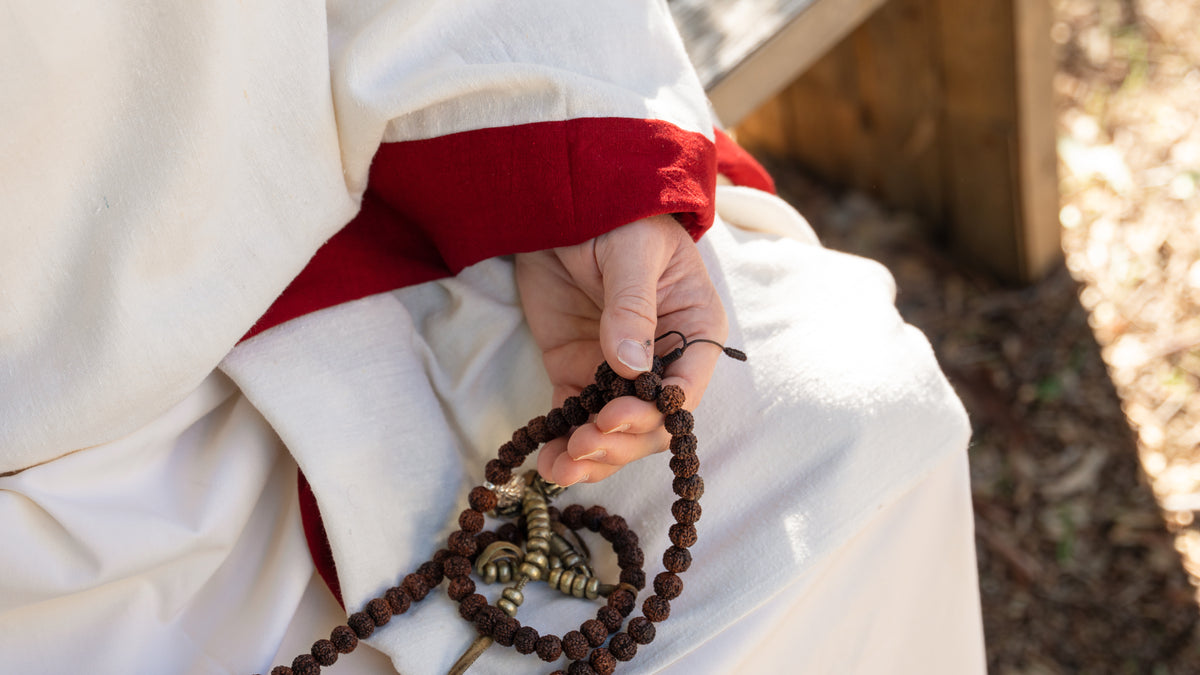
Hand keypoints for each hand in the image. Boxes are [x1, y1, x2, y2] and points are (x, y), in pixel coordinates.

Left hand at [514, 215, 726, 485]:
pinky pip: (575, 419)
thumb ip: (632, 305)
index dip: (653, 413)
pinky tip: (546, 466)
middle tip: (582, 443)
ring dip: (591, 457)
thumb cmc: (617, 216)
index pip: (685, 389)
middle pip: (650, 424)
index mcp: (694, 331)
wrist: (564, 200)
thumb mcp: (631, 252)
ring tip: (561, 467)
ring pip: (614, 433)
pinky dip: (562, 445)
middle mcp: (662, 361)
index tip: (613, 416)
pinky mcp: (576, 373)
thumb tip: (630, 364)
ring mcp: (617, 372)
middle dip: (618, 442)